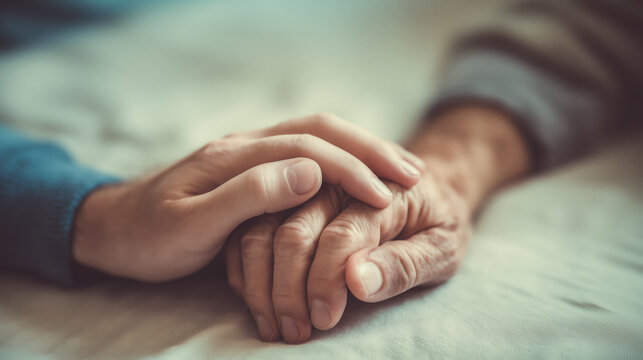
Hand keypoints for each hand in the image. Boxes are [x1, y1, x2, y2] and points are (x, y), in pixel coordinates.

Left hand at [72, 113, 424, 281]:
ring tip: (397, 170)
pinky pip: (304, 154)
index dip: (352, 168)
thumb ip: (248, 197)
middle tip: (412, 172)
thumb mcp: (192, 224)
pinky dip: (338, 161)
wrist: (110, 230)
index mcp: (234, 155)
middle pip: (319, 129)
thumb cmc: (147, 236)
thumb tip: (310, 172)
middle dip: (369, 148)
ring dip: (359, 150)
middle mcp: (245, 145)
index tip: (388, 193)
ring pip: (315, 136)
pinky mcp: (249, 170)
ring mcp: (247, 154)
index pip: (307, 148)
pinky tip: (356, 176)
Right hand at [226, 169, 469, 342]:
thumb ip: (405, 264)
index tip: (323, 319)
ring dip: (261, 282)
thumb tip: (359, 281)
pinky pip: (249, 229)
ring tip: (273, 325)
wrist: (429, 189)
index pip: (341, 236)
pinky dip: (245, 267)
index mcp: (381, 192)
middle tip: (295, 331)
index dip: (326, 281)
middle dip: (288, 288)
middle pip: (293, 231)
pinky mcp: (287, 202)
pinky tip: (255, 300)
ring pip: (263, 229)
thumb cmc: (437, 224)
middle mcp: (337, 184)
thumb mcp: (443, 248)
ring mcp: (307, 191)